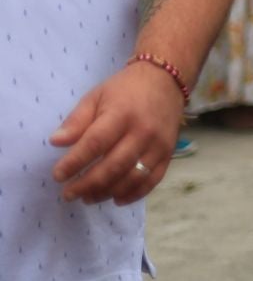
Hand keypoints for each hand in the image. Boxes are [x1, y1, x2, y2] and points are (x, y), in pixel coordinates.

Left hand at [49, 63, 183, 205]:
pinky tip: (116, 199)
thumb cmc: (125, 89)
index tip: (57, 176)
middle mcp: (142, 131)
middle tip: (68, 194)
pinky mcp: (169, 153)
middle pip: (114, 165)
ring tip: (88, 198)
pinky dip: (134, 194)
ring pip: (132, 177)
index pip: (95, 143)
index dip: (75, 162)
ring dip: (107, 192)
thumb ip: (77, 120)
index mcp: (121, 114)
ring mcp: (158, 144)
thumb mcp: (96, 96)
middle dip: (88, 184)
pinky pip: (152, 180)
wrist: (166, 81)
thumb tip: (56, 142)